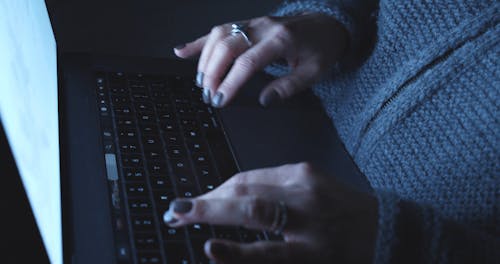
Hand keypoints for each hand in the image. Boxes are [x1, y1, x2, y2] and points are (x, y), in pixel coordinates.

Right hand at [163, 162, 377, 262]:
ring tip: (193, 204)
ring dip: (216, 193)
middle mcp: (310, 214)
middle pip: (250, 207)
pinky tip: (223, 192)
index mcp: (313, 252)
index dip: (234, 253)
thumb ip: (267, 258)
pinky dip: (237, 184)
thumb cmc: (344, 253)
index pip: (267, 253)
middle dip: (207, 208)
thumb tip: (223, 248)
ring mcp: (307, 185)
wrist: (380, 225)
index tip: (208, 248)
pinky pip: (261, 174)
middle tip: (177, 213)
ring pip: (249, 183)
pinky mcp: (305, 169)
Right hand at [174, 14, 347, 106]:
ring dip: (205, 59)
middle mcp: (263, 27)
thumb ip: (289, 86)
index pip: (247, 63)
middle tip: (208, 95)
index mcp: (280, 40)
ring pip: (219, 35)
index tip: (220, 99)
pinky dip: (200, 41)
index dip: (230, 82)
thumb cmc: (322, 47)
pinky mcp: (247, 23)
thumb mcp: (314, 72)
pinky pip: (219, 29)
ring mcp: (253, 23)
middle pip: (227, 47)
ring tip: (200, 81)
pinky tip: (184, 50)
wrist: (327, 23)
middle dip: (212, 73)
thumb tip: (264, 100)